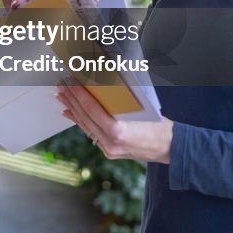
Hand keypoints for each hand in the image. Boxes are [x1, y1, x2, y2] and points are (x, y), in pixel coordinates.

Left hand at [56, 81, 173, 163]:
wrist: (171, 147)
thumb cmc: (158, 125)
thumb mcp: (139, 108)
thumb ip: (117, 100)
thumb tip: (97, 84)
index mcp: (118, 132)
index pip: (91, 109)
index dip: (78, 93)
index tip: (69, 81)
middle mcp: (110, 143)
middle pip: (84, 117)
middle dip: (71, 99)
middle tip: (61, 84)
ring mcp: (108, 149)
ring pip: (85, 125)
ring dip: (72, 108)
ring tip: (61, 95)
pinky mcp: (108, 151)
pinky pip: (90, 132)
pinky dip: (79, 120)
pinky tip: (69, 112)